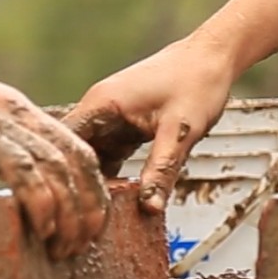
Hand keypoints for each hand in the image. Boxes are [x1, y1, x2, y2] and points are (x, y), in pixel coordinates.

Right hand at [0, 33, 107, 258]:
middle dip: (89, 209)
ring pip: (57, 166)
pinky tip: (42, 226)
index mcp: (13, 113)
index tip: (88, 228)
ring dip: (69, 212)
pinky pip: (21, 167)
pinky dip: (40, 200)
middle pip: (77, 160)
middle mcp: (13, 112)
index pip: (75, 150)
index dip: (91, 191)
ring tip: (64, 247)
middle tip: (81, 247)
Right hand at [62, 36, 233, 212]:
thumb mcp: (179, 131)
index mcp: (101, 104)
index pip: (65, 143)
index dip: (64, 174)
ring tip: (98, 216)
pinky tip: (117, 199)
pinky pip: (109, 154)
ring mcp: (110, 117)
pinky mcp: (124, 124)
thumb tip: (149, 208)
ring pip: (91, 156)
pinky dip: (111, 175)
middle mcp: (99, 109)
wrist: (214, 57)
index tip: (72, 206)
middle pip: (75, 153)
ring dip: (95, 182)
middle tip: (85, 221)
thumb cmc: (197, 83)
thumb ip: (161, 170)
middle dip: (79, 184)